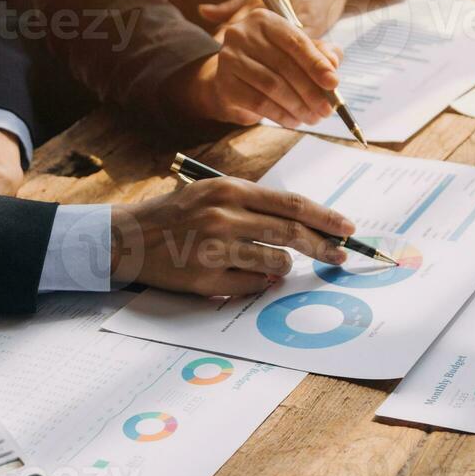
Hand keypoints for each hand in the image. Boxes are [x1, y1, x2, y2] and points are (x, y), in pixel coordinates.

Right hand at [108, 178, 354, 296]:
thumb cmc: (177, 214)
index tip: (347, 228)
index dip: (325, 218)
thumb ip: (255, 204)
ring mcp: (215, 249)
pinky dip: (258, 283)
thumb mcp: (213, 193)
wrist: (128, 238)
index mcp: (229, 190)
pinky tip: (243, 274)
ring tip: (270, 261)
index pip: (291, 204)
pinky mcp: (206, 279)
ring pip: (276, 262)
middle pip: (292, 234)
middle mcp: (224, 216)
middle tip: (340, 256)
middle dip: (323, 247)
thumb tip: (304, 223)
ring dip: (284, 266)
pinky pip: (253, 285)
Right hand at [179, 11, 343, 128]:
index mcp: (265, 20)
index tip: (334, 83)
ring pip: (271, 86)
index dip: (316, 64)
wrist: (238, 81)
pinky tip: (294, 121)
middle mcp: (242, 34)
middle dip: (310, 91)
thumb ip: (319, 54)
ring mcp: (229, 58)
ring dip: (298, 106)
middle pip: (284, 65)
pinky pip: (258, 102)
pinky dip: (281, 115)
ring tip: (313, 118)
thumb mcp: (298, 54)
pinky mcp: (225, 83)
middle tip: (327, 109)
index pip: (294, 41)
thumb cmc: (273, 63)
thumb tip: (333, 63)